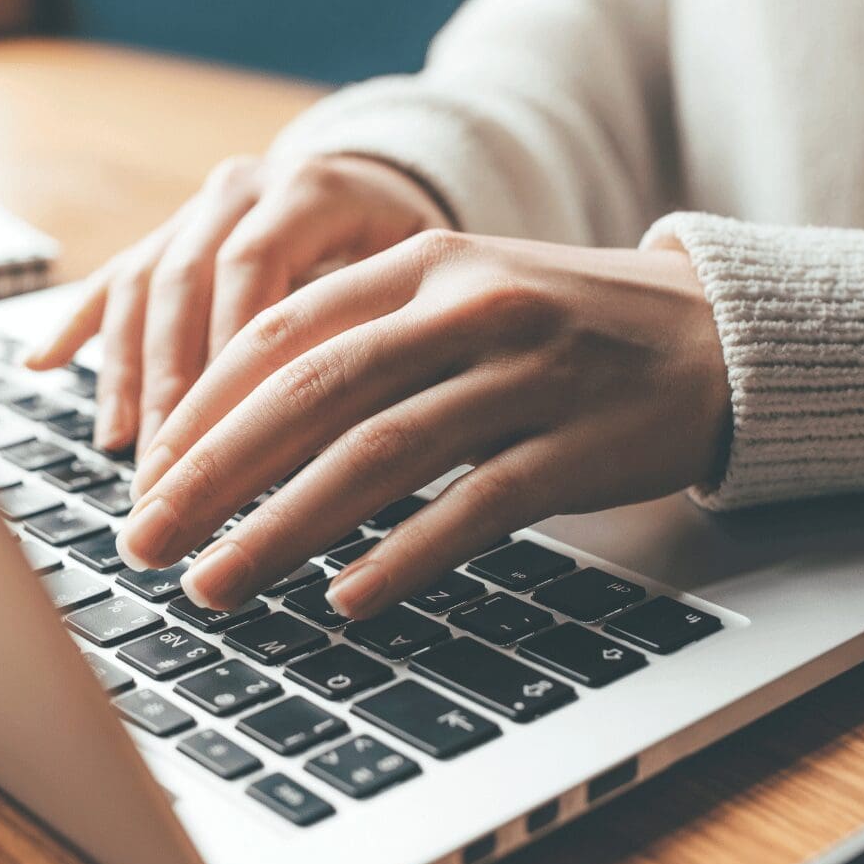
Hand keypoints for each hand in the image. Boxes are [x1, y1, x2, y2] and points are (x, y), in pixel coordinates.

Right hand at [22, 153, 449, 455]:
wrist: (388, 186)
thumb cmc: (416, 258)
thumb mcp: (419, 282)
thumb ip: (381, 332)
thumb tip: (352, 441)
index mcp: (312, 190)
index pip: (256, 268)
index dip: (232, 351)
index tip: (225, 435)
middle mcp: (245, 188)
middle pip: (187, 281)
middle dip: (171, 384)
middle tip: (166, 469)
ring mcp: (199, 208)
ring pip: (144, 284)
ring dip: (127, 372)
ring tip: (121, 446)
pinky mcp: (170, 233)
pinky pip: (114, 277)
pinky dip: (78, 325)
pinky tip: (39, 366)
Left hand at [115, 230, 730, 618]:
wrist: (719, 337)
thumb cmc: (566, 329)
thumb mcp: (462, 300)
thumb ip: (363, 338)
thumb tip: (236, 426)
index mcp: (423, 264)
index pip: (281, 333)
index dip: (201, 408)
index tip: (146, 475)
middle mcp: (468, 307)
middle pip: (311, 393)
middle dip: (213, 476)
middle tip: (144, 540)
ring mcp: (527, 375)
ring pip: (378, 454)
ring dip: (282, 529)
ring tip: (215, 585)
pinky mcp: (578, 446)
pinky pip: (473, 507)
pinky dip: (402, 556)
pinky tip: (345, 600)